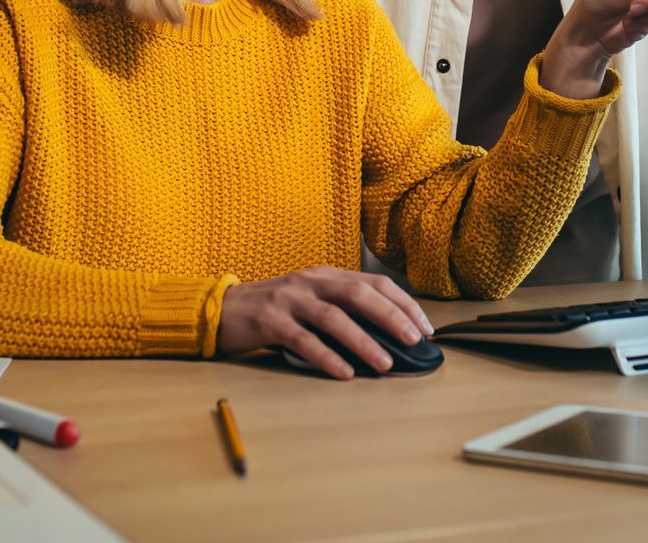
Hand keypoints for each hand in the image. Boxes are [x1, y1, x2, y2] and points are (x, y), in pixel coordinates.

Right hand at [216, 266, 434, 379]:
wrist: (222, 309)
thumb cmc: (273, 309)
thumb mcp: (310, 299)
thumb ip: (341, 307)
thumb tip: (386, 334)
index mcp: (326, 275)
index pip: (374, 283)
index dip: (403, 303)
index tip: (425, 326)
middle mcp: (311, 282)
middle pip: (359, 294)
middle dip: (392, 317)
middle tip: (414, 340)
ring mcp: (289, 300)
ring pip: (334, 318)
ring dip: (364, 341)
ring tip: (385, 363)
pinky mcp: (269, 321)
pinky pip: (303, 340)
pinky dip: (327, 356)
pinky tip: (344, 372)